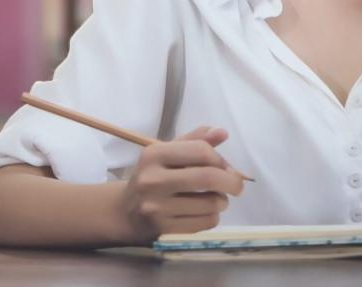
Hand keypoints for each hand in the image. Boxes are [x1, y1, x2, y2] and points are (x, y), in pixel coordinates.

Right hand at [119, 125, 244, 241]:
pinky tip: (204, 212)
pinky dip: (213, 217)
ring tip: (216, 199)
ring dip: (222, 201)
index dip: (221, 159)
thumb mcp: (168, 153)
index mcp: (154, 154)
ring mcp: (156, 207)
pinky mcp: (163, 230)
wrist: (124, 212)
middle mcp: (152, 180)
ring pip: (210, 203)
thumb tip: (222, 132)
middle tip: (237, 186)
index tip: (227, 167)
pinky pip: (205, 222)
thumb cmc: (153, 177)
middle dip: (232, 182)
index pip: (201, 151)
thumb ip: (196, 141)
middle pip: (208, 178)